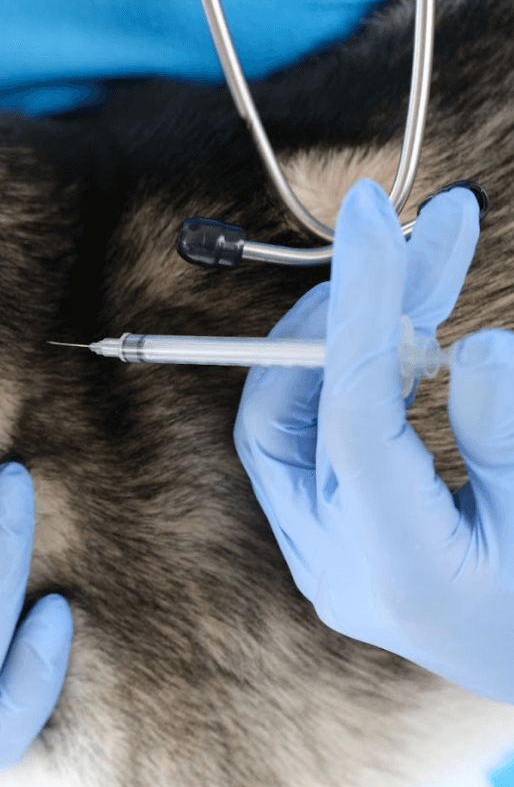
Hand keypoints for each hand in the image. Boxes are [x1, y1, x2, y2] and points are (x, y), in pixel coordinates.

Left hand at [235, 179, 513, 702]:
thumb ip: (512, 438)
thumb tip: (475, 348)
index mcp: (395, 569)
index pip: (351, 416)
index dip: (360, 308)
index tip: (373, 217)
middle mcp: (334, 567)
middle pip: (304, 407)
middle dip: (357, 307)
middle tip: (423, 225)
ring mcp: (322, 557)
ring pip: (294, 418)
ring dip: (351, 336)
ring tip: (426, 263)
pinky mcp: (329, 539)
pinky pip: (312, 439)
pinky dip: (354, 378)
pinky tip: (412, 333)